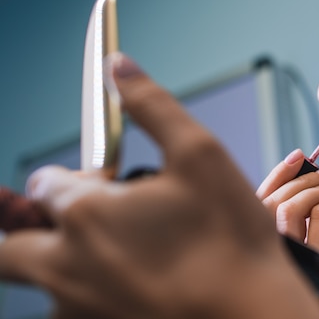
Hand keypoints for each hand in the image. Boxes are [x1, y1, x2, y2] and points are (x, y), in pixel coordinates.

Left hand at [0, 53, 318, 318]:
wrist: (253, 313)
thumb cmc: (232, 238)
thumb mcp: (200, 153)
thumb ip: (151, 104)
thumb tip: (119, 66)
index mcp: (83, 213)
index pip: (46, 181)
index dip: (81, 177)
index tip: (112, 183)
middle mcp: (64, 265)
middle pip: (11, 242)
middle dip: (42, 224)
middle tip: (95, 221)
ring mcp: (76, 307)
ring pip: (43, 277)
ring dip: (69, 259)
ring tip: (134, 252)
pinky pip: (71, 306)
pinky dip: (92, 290)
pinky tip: (143, 280)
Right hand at [257, 152, 318, 318]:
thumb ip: (311, 223)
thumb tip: (309, 186)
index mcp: (275, 254)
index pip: (259, 209)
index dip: (276, 178)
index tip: (299, 157)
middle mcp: (278, 261)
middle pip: (270, 206)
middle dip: (301, 178)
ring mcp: (297, 263)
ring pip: (290, 208)